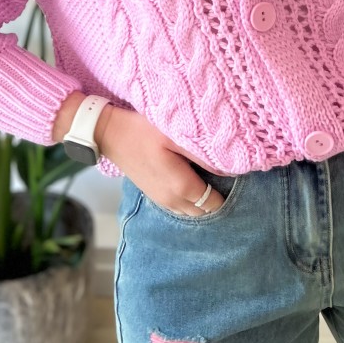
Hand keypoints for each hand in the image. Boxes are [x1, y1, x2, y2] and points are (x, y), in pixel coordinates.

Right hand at [95, 105, 225, 216]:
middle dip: (217, 199)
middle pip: (203, 211)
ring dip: (202, 201)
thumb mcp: (176, 137)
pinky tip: (192, 182)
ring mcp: (160, 201)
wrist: (108, 134)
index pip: (214, 203)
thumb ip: (204, 156)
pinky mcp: (153, 195)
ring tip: (210, 179)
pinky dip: (189, 200)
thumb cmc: (143, 131)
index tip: (234, 176)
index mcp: (181, 188)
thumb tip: (232, 170)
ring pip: (190, 211)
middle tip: (225, 178)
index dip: (227, 192)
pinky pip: (178, 207)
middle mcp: (172, 201)